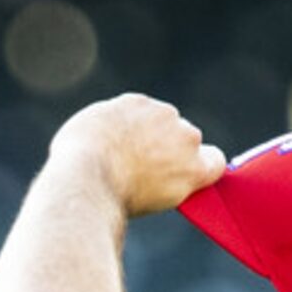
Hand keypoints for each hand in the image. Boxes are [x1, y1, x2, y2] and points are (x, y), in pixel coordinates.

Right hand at [50, 93, 226, 218]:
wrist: (85, 175)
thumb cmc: (75, 163)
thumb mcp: (83, 134)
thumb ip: (106, 135)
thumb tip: (110, 149)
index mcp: (134, 103)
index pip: (153, 121)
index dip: (148, 142)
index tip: (139, 158)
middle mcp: (164, 113)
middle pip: (176, 134)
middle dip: (166, 152)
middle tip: (147, 178)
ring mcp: (182, 137)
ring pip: (193, 151)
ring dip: (182, 165)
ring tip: (159, 188)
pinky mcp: (194, 166)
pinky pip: (216, 164)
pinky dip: (210, 172)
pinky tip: (201, 184)